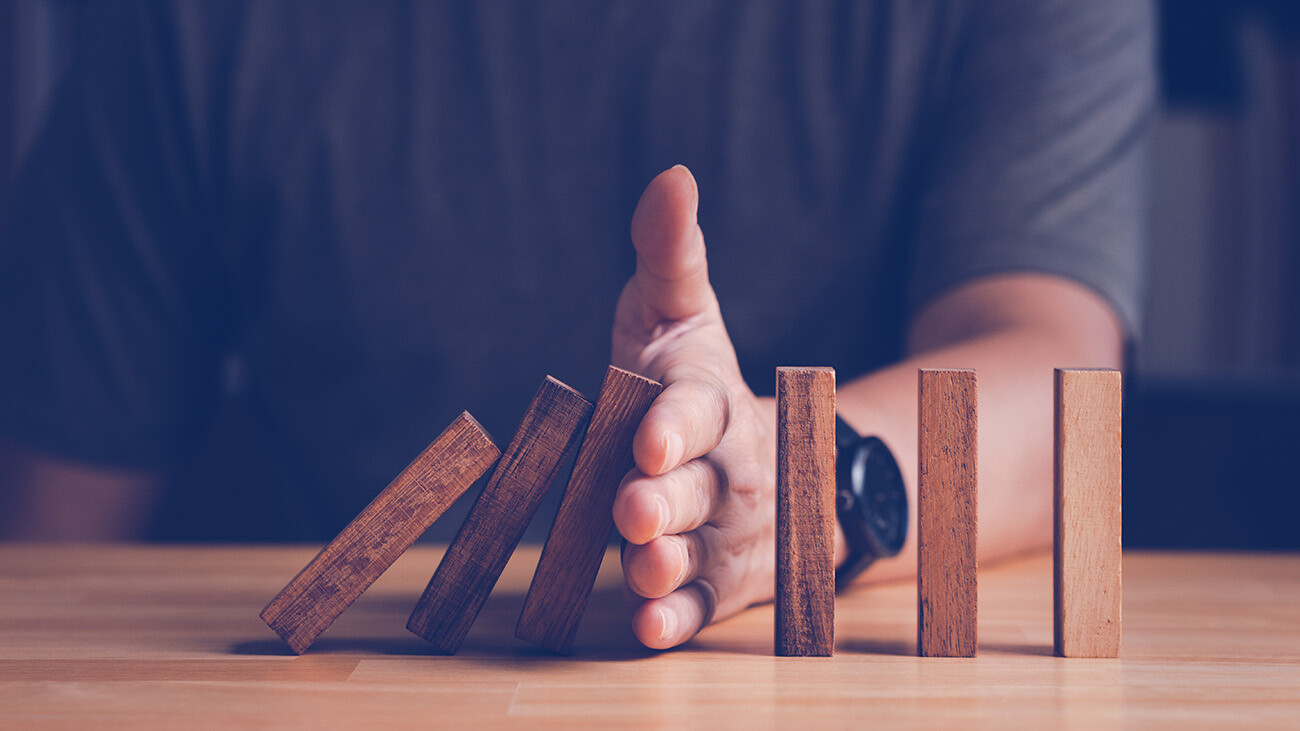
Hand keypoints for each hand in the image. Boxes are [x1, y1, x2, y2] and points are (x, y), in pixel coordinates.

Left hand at [611, 165, 777, 648]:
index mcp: (709, 402)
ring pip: (704, 551)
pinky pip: (704, 606)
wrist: (764, 458)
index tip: (648, 438)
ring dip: (672, 563)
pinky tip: (650, 629)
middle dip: (667, 497)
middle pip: (700, 488)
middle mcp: (728, 470)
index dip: (673, 425)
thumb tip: (672, 175)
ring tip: (642, 569)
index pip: (695, 410)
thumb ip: (672, 255)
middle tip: (632, 505)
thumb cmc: (695, 382)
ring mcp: (728, 531)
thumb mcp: (681, 315)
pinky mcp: (720, 582)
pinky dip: (680, 619)